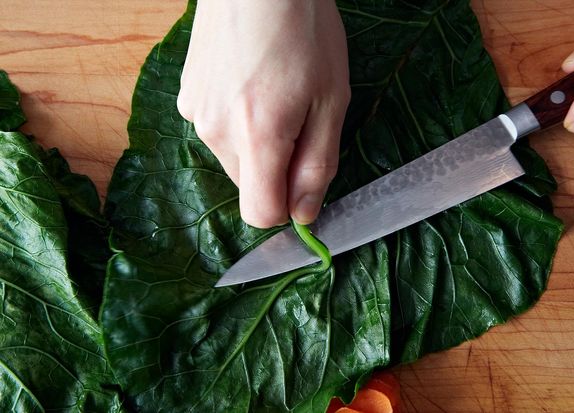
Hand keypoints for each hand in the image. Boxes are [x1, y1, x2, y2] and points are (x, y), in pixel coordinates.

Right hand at [177, 0, 349, 227]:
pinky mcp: (186, 96)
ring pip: (234, 156)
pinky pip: (217, 129)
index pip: (261, 214)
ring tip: (273, 91)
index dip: (288, 208)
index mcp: (257, 137)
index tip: (305, 182)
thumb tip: (304, 214)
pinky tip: (250, 81)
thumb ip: (317, 166)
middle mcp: (217, 132)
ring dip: (257, 141)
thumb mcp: (330, 101)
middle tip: (298, 117)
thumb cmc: (304, 30)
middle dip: (277, 167)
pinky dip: (236, 120)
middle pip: (250, 184)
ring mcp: (196, 112)